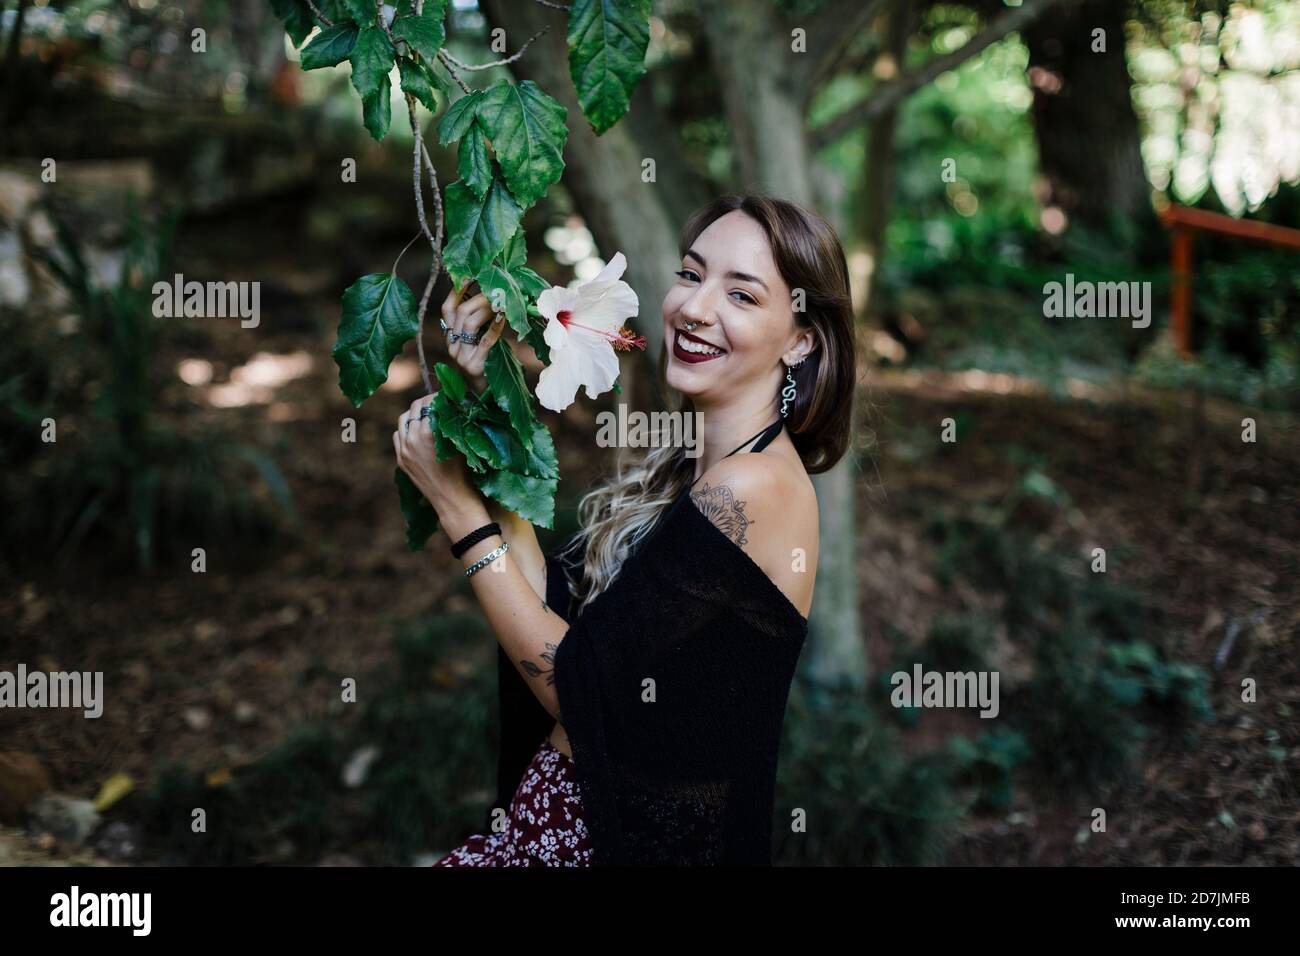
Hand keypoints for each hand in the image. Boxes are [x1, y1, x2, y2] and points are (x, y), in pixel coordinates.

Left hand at [393, 394, 485, 532]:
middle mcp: (413, 438)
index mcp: (429, 432)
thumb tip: (452, 403)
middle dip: (427, 402)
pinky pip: (398, 435)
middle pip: (415, 407)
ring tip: (426, 413)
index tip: (446, 394)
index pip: (431, 402)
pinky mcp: (401, 459)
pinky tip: (416, 430)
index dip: (439, 396)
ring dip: (415, 413)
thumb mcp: (461, 442)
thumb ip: (453, 422)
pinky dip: (406, 429)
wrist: (453, 500)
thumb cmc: (465, 471)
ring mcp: (404, 449)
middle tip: (437, 401)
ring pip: (403, 419)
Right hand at [441, 281, 507, 389]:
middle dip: (478, 298)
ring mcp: (461, 357)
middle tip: (494, 288)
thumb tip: (492, 293)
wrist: (488, 392)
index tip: (469, 275)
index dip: (456, 292)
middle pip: (459, 313)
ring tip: (499, 301)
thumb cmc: (488, 362)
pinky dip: (494, 327)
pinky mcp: (474, 366)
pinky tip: (503, 318)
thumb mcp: (479, 340)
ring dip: (485, 309)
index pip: (447, 309)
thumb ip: (479, 322)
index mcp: (450, 337)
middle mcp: (452, 346)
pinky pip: (484, 341)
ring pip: (468, 324)